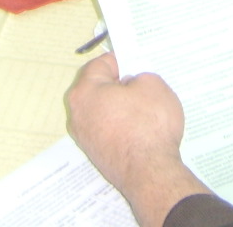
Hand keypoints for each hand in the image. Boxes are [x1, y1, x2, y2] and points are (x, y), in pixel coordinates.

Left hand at [65, 53, 208, 226]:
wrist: (150, 172)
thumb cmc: (148, 126)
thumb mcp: (153, 84)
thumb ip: (140, 76)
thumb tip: (134, 85)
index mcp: (85, 92)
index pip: (100, 65)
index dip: (121, 61)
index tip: (136, 63)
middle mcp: (78, 115)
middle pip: (98, 89)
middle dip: (120, 85)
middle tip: (142, 83)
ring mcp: (86, 138)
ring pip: (104, 111)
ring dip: (121, 107)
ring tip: (145, 107)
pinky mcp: (97, 155)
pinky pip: (109, 130)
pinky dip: (122, 126)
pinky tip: (141, 128)